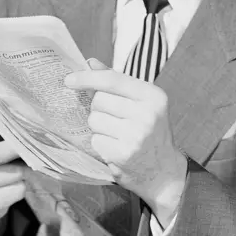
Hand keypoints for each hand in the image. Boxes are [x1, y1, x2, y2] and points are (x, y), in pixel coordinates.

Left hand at [65, 60, 186, 226]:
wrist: (165, 172)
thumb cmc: (151, 132)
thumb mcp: (142, 103)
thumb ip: (117, 81)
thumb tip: (91, 63)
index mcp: (153, 95)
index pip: (112, 80)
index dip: (87, 78)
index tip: (69, 79)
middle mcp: (147, 114)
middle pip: (99, 100)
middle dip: (98, 108)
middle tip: (112, 118)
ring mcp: (135, 136)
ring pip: (94, 120)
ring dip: (98, 127)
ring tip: (116, 134)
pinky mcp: (123, 155)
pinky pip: (96, 140)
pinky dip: (101, 144)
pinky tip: (115, 148)